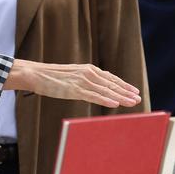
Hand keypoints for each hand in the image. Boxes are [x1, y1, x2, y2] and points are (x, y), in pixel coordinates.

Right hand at [3, 59, 141, 108]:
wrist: (35, 73)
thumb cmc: (51, 77)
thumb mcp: (72, 76)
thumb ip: (84, 81)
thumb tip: (93, 89)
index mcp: (88, 69)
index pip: (110, 78)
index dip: (123, 85)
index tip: (134, 91)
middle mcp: (88, 73)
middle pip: (111, 84)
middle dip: (126, 92)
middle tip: (139, 98)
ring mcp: (82, 81)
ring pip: (105, 91)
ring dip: (120, 97)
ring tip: (132, 103)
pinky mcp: (74, 89)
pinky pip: (93, 96)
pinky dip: (105, 100)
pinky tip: (115, 104)